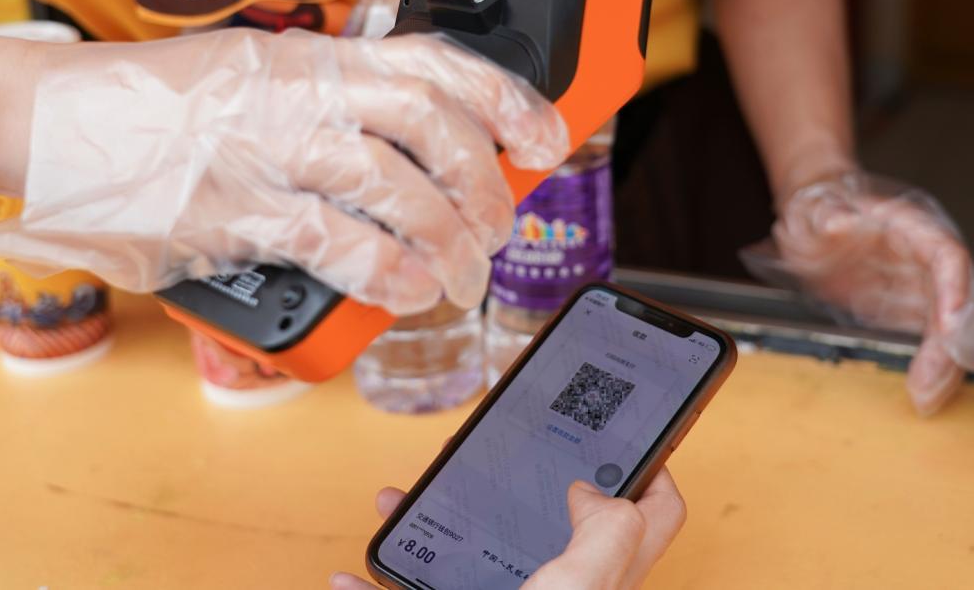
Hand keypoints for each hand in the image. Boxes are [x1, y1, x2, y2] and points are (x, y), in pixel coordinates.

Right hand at [0, 29, 567, 314]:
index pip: (437, 62)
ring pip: (398, 189)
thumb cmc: (166, 106)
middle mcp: (303, 93)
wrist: (59, 119)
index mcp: (317, 57)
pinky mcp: (235, 212)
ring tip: (461, 277)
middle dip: (486, 186)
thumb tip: (418, 159)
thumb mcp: (263, 78)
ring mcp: (270, 150)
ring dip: (448, 242)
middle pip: (434, 129)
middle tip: (498, 228)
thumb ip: (336, 109)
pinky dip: (388, 274)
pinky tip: (408, 291)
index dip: (507, 99)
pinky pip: (337, 245)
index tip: (548, 137)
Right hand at [331, 468, 685, 589]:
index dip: (650, 472)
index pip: (654, 517)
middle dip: (514, 481)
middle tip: (489, 452)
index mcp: (601, 579)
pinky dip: (380, 589)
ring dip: (433, 522)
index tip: (625, 436)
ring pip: (474, 553)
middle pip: (551, 522)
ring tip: (404, 498)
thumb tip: (594, 491)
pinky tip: (355, 580)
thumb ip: (607, 537)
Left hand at [743, 172, 973, 414]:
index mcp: (910, 226)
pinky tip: (921, 391)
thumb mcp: (814, 207)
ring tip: (925, 398)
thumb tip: (837, 222)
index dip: (954, 289)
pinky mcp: (906, 309)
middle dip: (948, 345)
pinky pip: (927, 340)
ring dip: (943, 364)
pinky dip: (928, 365)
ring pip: (946, 328)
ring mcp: (918, 286)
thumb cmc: (821, 208)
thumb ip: (826, 213)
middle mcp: (924, 259)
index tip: (950, 323)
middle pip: (954, 302)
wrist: (815, 220)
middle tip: (929, 385)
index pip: (945, 255)